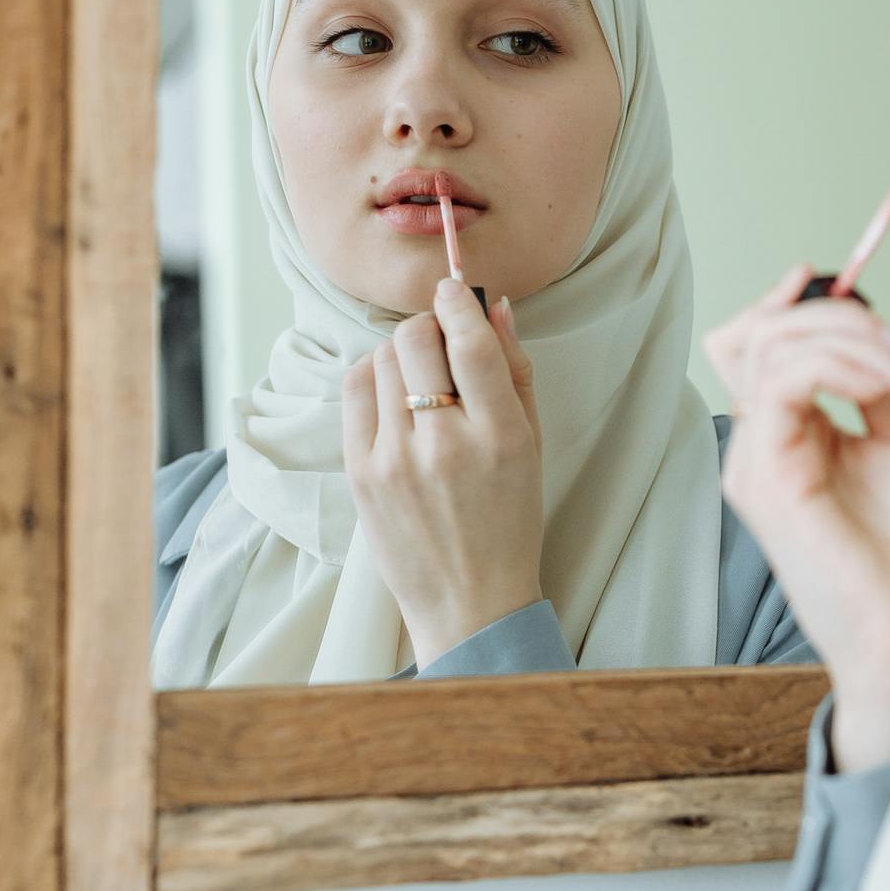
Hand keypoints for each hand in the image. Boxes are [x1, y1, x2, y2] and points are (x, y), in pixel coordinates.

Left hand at [343, 281, 544, 668]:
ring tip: (420, 379)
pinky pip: (357, 389)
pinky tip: (394, 396)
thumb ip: (515, 374)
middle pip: (416, 339)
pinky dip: (375, 376)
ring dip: (402, 353)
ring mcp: (396, 460)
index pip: (470, 343)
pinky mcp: (361, 473)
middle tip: (440, 342)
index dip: (458, 301)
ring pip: (383, 359)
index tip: (453, 290)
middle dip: (428, 327)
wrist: (468, 600)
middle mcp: (445, 445)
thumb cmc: (509, 522)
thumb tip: (496, 307)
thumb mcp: (533, 448)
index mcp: (500, 438)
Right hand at [706, 269, 889, 767]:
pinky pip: (782, 383)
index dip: (793, 302)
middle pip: (757, 334)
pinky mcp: (769, 480)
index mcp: (784, 441)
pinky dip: (837, 364)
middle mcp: (758, 450)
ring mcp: (755, 465)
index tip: (840, 278)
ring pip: (770, 348)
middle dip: (835, 315)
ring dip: (849, 339)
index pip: (758, 345)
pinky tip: (884, 386)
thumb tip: (872, 337)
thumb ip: (874, 388)